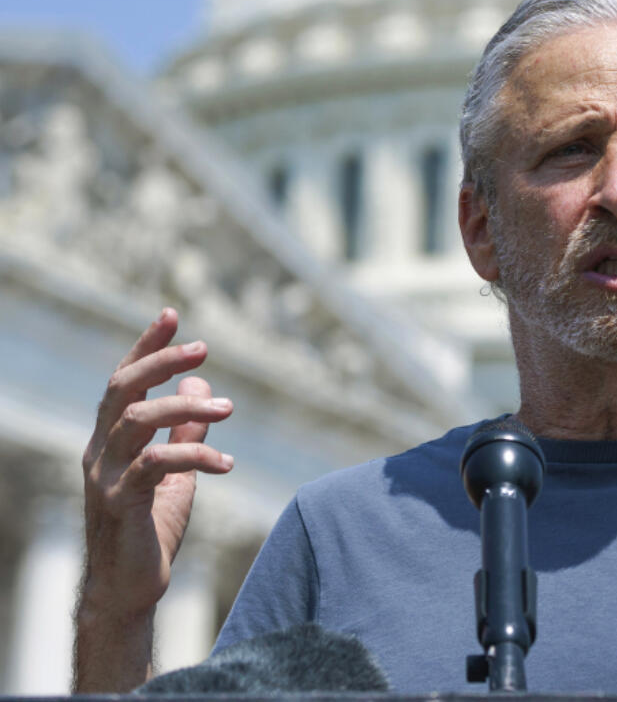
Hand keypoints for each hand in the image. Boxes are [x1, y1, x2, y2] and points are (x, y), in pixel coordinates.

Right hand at [76, 308, 233, 690]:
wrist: (129, 589)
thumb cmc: (151, 529)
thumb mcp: (177, 472)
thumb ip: (187, 431)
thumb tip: (202, 388)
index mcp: (110, 440)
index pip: (123, 382)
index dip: (146, 346)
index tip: (171, 314)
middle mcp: (100, 451)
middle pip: (123, 390)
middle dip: (161, 361)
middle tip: (204, 348)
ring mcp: (106, 476)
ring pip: (138, 420)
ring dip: (186, 408)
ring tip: (230, 408)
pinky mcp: (121, 502)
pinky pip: (156, 464)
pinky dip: (195, 455)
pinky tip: (228, 463)